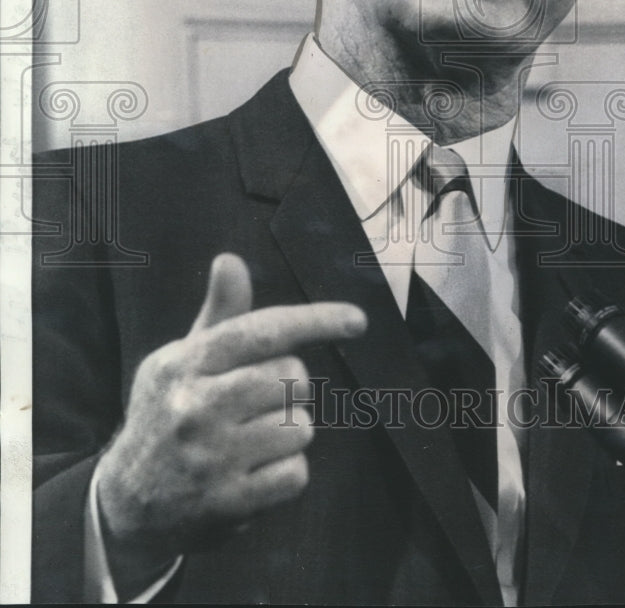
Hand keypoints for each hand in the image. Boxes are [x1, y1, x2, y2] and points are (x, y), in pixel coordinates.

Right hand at [95, 253, 365, 589]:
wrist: (127, 502)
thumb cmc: (170, 413)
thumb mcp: (184, 360)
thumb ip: (220, 315)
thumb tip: (230, 260)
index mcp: (185, 363)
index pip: (262, 331)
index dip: (315, 321)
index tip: (358, 320)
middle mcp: (193, 406)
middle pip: (293, 377)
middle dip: (292, 387)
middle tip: (260, 403)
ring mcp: (209, 457)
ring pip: (302, 427)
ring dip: (290, 432)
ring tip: (252, 441)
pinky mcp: (226, 503)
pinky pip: (296, 474)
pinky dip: (287, 473)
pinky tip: (255, 474)